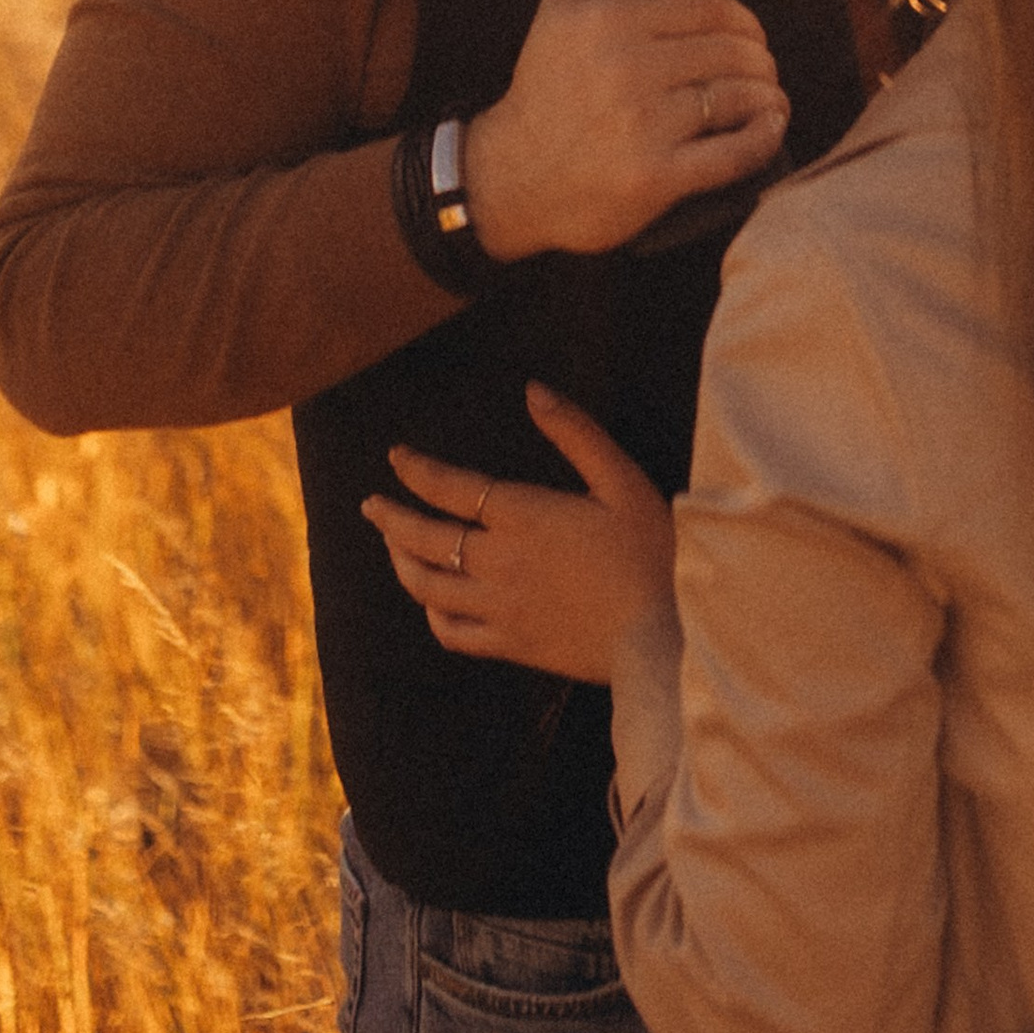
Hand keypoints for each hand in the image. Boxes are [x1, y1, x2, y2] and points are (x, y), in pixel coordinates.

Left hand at [364, 385, 676, 681]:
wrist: (663, 638)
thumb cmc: (650, 553)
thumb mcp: (622, 480)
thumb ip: (575, 433)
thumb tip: (532, 389)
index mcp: (523, 516)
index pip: (450, 488)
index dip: (417, 470)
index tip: (395, 456)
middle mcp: (499, 561)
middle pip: (424, 537)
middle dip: (390, 517)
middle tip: (370, 504)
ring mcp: (499, 607)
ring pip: (426, 586)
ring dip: (401, 561)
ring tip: (391, 545)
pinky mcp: (510, 644)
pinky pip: (451, 632)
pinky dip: (431, 613)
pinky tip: (430, 602)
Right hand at [464, 0, 785, 259]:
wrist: (511, 176)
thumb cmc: (545, 87)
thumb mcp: (561, 6)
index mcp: (607, 20)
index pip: (709, 6)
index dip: (744, 19)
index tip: (750, 36)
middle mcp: (625, 67)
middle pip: (731, 50)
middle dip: (760, 58)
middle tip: (762, 70)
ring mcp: (642, 125)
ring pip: (739, 96)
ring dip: (767, 95)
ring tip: (768, 98)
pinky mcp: (656, 177)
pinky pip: (734, 152)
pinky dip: (764, 137)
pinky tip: (770, 127)